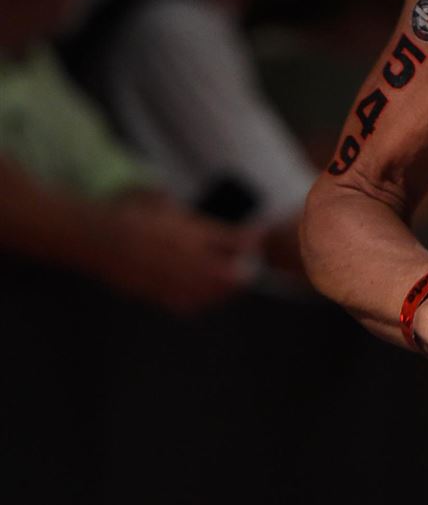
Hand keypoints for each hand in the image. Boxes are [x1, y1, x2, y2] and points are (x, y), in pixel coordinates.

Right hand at [94, 199, 256, 314]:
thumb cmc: (128, 211)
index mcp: (192, 234)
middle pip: (235, 275)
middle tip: (246, 258)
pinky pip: (192, 303)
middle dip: (245, 267)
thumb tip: (212, 225)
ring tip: (226, 273)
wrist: (94, 236)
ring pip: (216, 293)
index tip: (255, 234)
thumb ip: (191, 216)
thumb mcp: (165, 201)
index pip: (239, 242)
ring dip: (227, 284)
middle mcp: (187, 261)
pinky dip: (203, 297)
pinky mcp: (159, 296)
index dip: (253, 239)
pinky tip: (200, 286)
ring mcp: (174, 282)